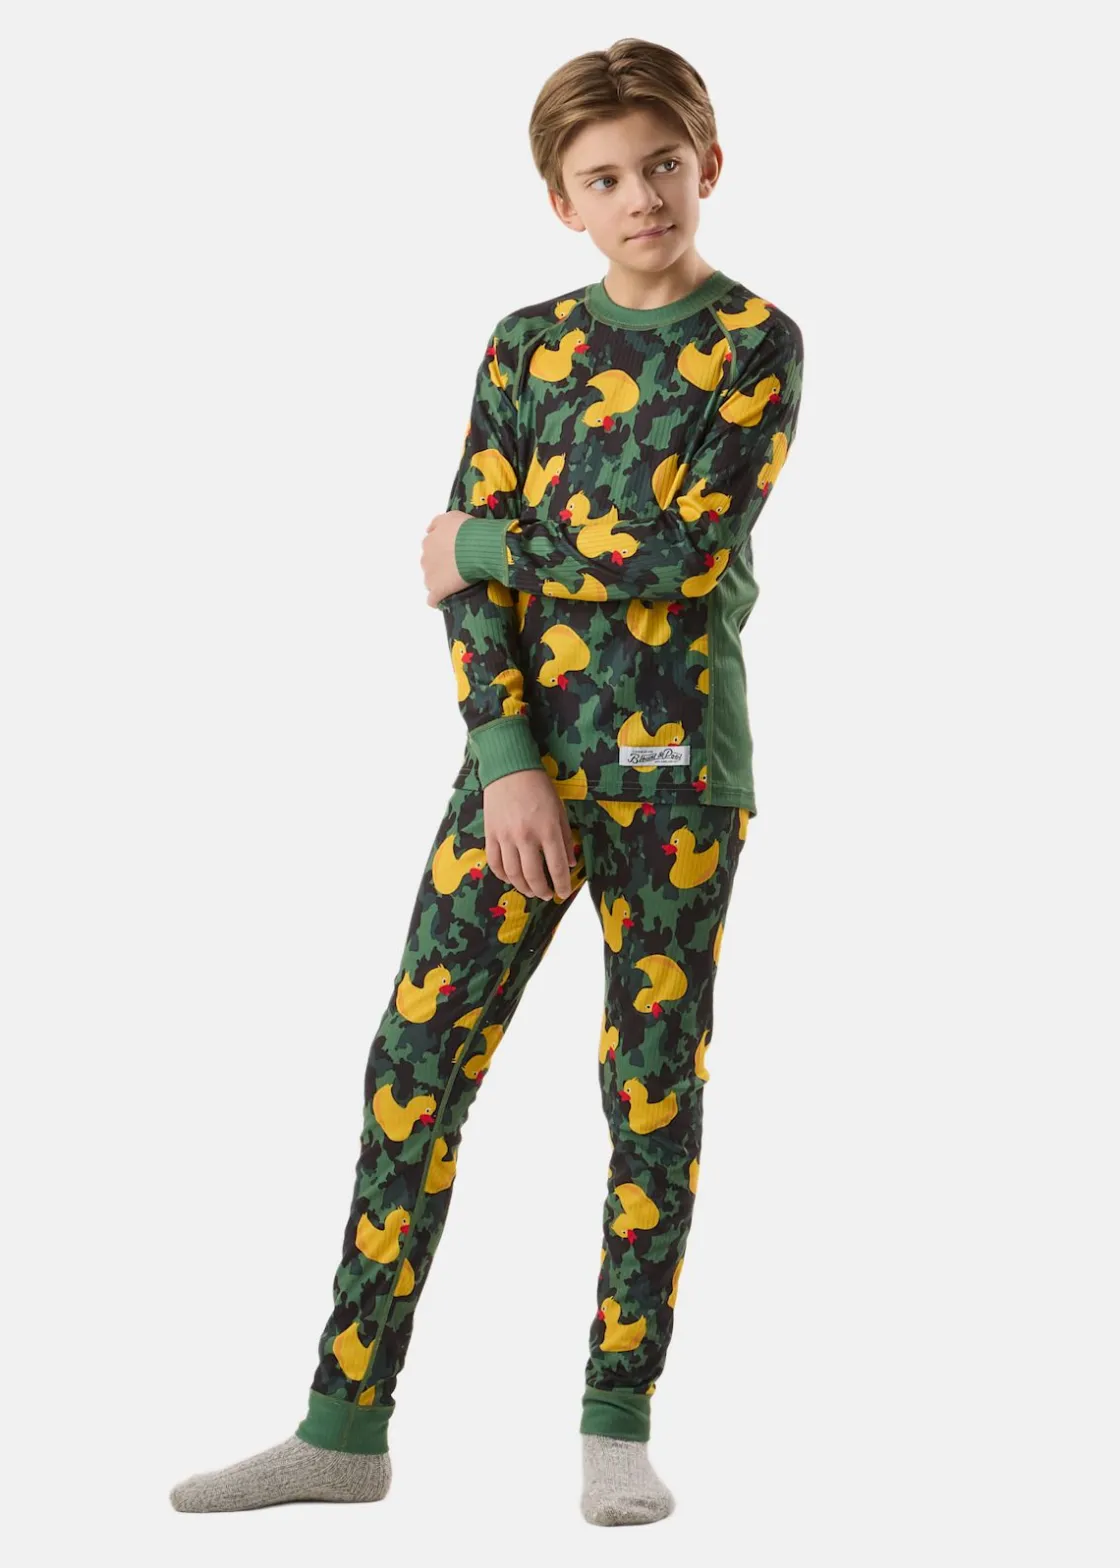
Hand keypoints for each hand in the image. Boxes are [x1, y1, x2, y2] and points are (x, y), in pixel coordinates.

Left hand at [422, 511, 471, 606]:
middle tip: (457, 567)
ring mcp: (430, 575)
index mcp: (429, 542)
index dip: (443, 552)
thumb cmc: (466, 530)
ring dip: (440, 581)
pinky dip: (437, 600)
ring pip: (431, 581)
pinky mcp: (438, 590)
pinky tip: (443, 600)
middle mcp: (426, 558)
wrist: (476, 546)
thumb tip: (429, 530)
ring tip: (456, 583)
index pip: (431, 550)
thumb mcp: (451, 516)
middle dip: (440, 567)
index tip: (454, 554)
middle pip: (430, 565)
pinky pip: (432, 600)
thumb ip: (437, 523)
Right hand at [483, 769, 577, 901]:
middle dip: (542, 891)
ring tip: (531, 891)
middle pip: (533, 876)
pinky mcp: (490, 834)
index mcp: (547, 830)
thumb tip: (571, 862)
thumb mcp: (559, 810)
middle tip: (548, 895)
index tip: (564, 892)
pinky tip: (511, 878)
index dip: (562, 884)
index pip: (557, 867)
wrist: (509, 769)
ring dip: (523, 887)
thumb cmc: (539, 787)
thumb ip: (565, 838)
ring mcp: (506, 837)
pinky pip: (495, 863)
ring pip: (512, 874)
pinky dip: (503, 875)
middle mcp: (526, 837)